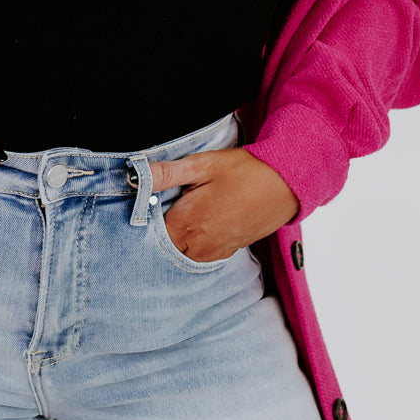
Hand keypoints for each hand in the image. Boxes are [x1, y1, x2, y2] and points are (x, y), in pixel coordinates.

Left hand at [151, 148, 297, 262]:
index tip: (144, 204)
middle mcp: (198, 246)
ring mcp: (214, 252)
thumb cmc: (244, 171)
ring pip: (181, 253)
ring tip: (182, 212)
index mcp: (186, 224)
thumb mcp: (202, 165)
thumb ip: (166, 174)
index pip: (148, 235)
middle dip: (158, 231)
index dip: (143, 220)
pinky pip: (199, 254)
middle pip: (163, 247)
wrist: (286, 185)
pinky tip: (199, 221)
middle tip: (163, 206)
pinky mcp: (228, 252)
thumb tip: (133, 174)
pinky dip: (193, 242)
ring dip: (176, 238)